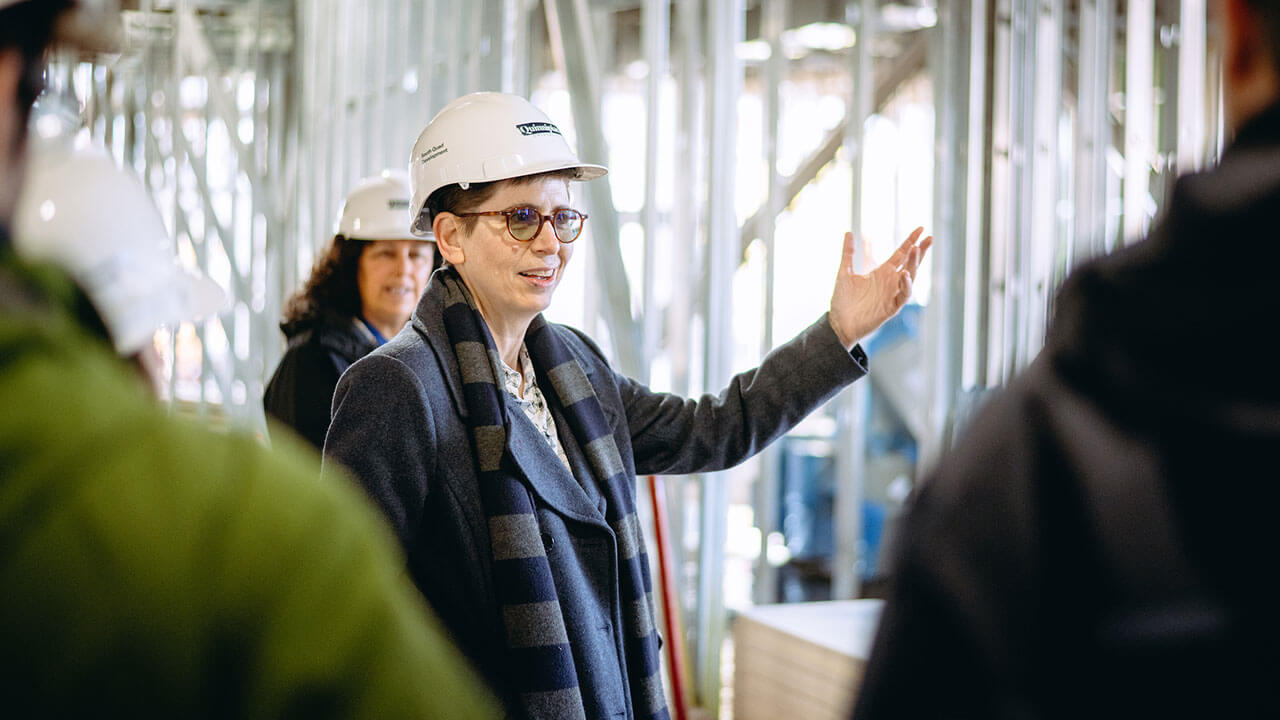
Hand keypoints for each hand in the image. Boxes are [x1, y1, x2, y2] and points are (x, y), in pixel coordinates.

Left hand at [828, 227, 932, 349]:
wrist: (838, 323)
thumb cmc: (843, 300)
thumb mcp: (845, 272)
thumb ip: (848, 253)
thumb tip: (848, 232)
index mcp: (882, 273)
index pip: (901, 254)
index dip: (910, 242)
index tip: (920, 229)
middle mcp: (890, 282)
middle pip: (910, 264)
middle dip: (920, 251)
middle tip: (928, 238)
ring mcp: (892, 294)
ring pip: (910, 277)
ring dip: (913, 264)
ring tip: (915, 249)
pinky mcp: (891, 308)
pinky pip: (903, 295)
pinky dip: (906, 285)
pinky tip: (905, 274)